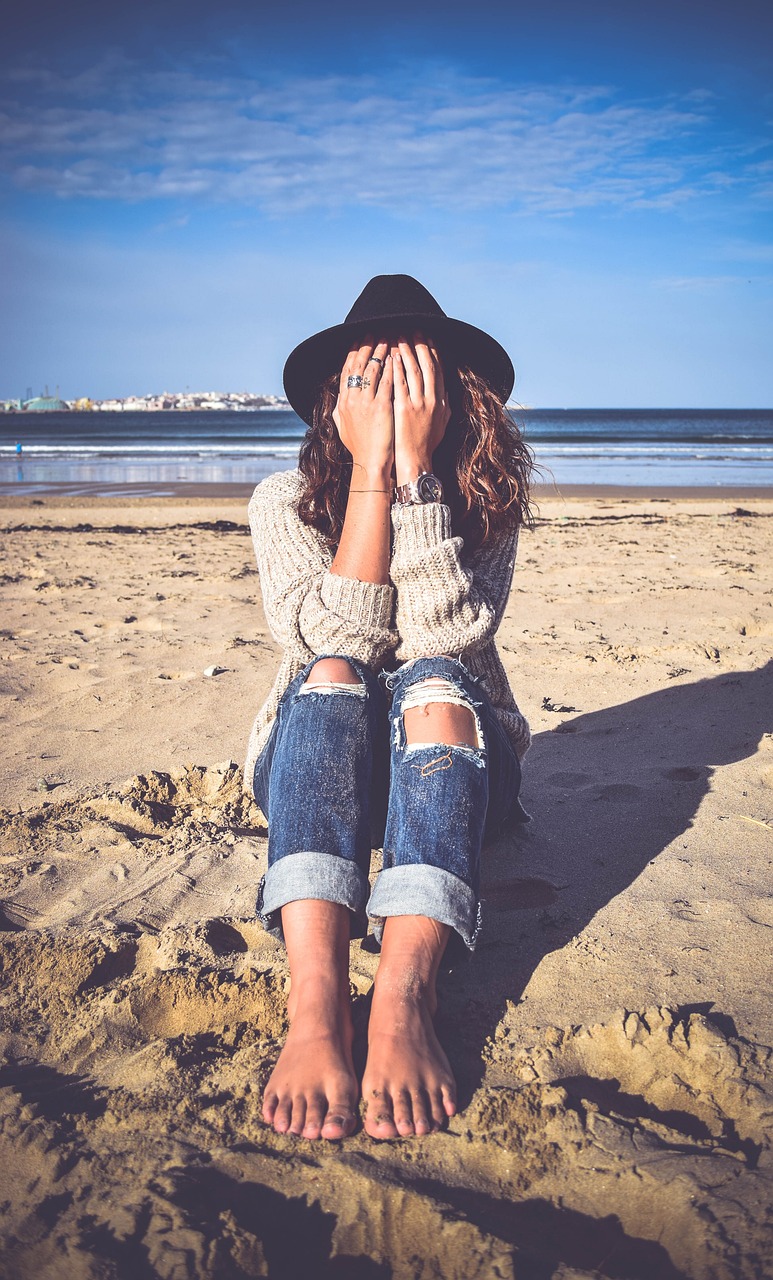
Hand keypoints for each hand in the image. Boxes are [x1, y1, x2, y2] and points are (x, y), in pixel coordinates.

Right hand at [333, 339, 393, 481]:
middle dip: (367, 345)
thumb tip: (338, 398)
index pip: (347, 369)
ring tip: (390, 337)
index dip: (353, 352)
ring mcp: (366, 402)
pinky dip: (392, 366)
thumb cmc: (360, 448)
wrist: (370, 464)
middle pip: (359, 364)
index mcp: (343, 402)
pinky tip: (399, 356)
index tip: (360, 338)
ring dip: (381, 351)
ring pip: (373, 368)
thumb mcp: (343, 426)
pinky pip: (387, 380)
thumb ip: (340, 410)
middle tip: (375, 330)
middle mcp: (352, 399)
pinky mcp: (381, 407)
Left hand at [392, 334, 449, 485]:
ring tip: (399, 335)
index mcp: (441, 401)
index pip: (438, 369)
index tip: (428, 337)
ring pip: (413, 370)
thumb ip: (445, 405)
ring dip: (406, 350)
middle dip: (420, 344)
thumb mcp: (442, 423)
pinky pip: (399, 383)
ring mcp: (418, 404)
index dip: (433, 351)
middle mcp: (432, 399)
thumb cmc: (427, 444)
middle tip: (413, 328)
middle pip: (427, 365)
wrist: (416, 461)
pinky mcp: (403, 409)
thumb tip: (447, 391)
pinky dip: (396, 367)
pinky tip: (391, 355)